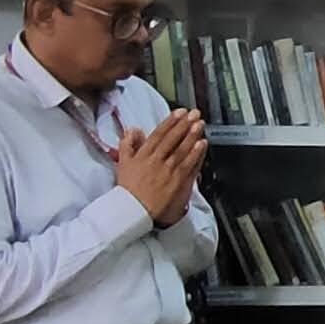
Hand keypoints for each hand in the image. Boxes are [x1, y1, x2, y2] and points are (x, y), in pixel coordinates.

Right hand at [116, 109, 206, 225]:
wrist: (134, 210)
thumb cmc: (128, 189)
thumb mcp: (122, 163)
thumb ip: (127, 144)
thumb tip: (133, 129)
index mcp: (144, 155)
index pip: (159, 134)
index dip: (171, 121)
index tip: (179, 112)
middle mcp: (157, 161)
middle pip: (173, 139)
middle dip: (185, 124)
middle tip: (194, 113)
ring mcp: (169, 171)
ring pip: (183, 150)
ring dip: (192, 136)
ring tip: (200, 125)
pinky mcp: (178, 182)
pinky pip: (190, 165)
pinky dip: (197, 154)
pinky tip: (202, 144)